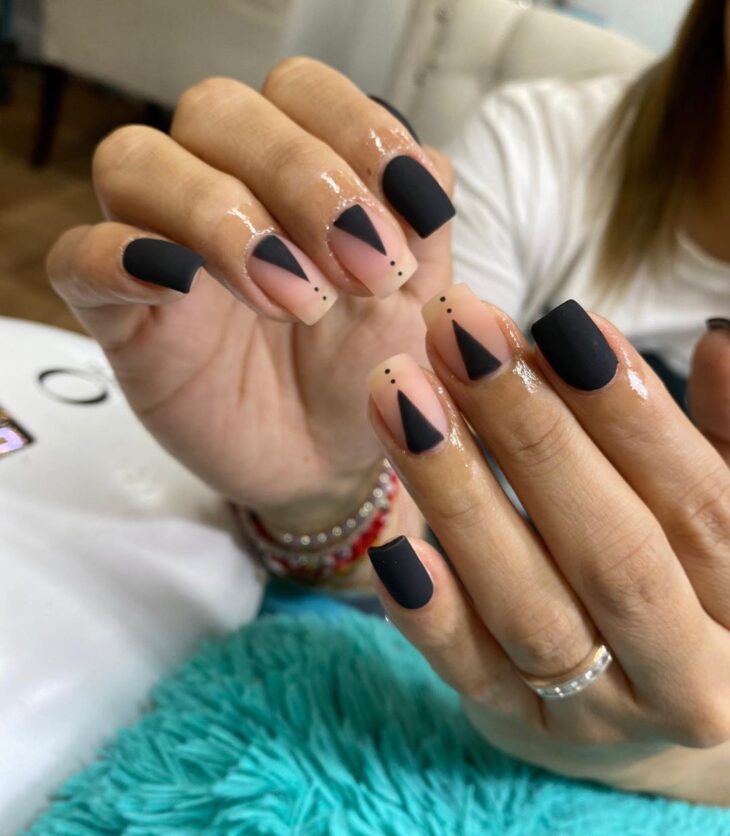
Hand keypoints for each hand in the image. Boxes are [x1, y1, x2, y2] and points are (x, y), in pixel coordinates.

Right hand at [46, 59, 453, 529]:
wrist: (333, 463)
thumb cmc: (368, 371)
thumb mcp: (420, 301)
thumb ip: (424, 227)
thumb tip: (419, 168)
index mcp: (295, 173)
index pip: (298, 89)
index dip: (355, 131)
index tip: (414, 217)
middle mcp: (223, 192)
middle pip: (217, 110)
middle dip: (299, 178)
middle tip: (362, 273)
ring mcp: (161, 248)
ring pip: (137, 162)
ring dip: (221, 216)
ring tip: (297, 302)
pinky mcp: (119, 315)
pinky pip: (78, 257)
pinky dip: (120, 257)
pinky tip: (181, 287)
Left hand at [366, 285, 729, 804]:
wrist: (650, 711)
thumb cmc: (686, 583)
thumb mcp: (718, 508)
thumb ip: (725, 434)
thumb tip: (718, 338)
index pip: (700, 503)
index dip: (631, 412)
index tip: (561, 322)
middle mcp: (688, 669)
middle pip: (610, 549)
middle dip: (529, 430)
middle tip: (458, 333)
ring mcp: (599, 709)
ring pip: (529, 604)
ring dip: (459, 494)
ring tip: (400, 399)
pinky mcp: (520, 726)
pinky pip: (471, 674)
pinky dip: (431, 615)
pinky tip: (394, 547)